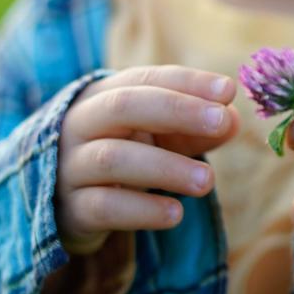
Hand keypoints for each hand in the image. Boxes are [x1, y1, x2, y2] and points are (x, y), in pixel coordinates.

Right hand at [55, 66, 238, 254]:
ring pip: (113, 158)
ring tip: (207, 181)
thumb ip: (194, 129)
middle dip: (176, 110)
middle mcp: (79, 124)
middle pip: (123, 106)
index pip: (145, 79)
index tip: (228, 90)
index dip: (187, 82)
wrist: (61, 204)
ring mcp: (69, 166)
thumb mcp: (156, 137)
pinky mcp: (70, 209)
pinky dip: (142, 209)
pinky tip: (175, 214)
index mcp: (102, 96)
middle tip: (222, 121)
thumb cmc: (121, 156)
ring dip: (166, 166)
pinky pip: (104, 205)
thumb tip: (232, 119)